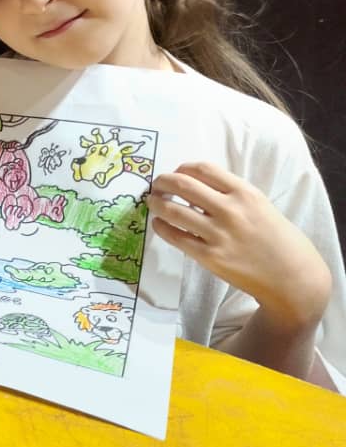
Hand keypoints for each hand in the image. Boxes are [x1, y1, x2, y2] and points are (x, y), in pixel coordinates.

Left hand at [148, 162, 331, 328]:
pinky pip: (176, 237)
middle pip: (183, 185)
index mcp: (245, 193)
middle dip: (163, 182)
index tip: (175, 172)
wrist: (293, 278)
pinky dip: (161, 227)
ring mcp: (219, 234)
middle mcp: (230, 210)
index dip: (182, 168)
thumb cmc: (277, 239)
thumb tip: (195, 185)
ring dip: (156, 203)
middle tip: (156, 185)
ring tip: (152, 202)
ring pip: (173, 210)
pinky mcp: (210, 257)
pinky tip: (159, 224)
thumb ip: (231, 194)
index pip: (203, 169)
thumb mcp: (260, 206)